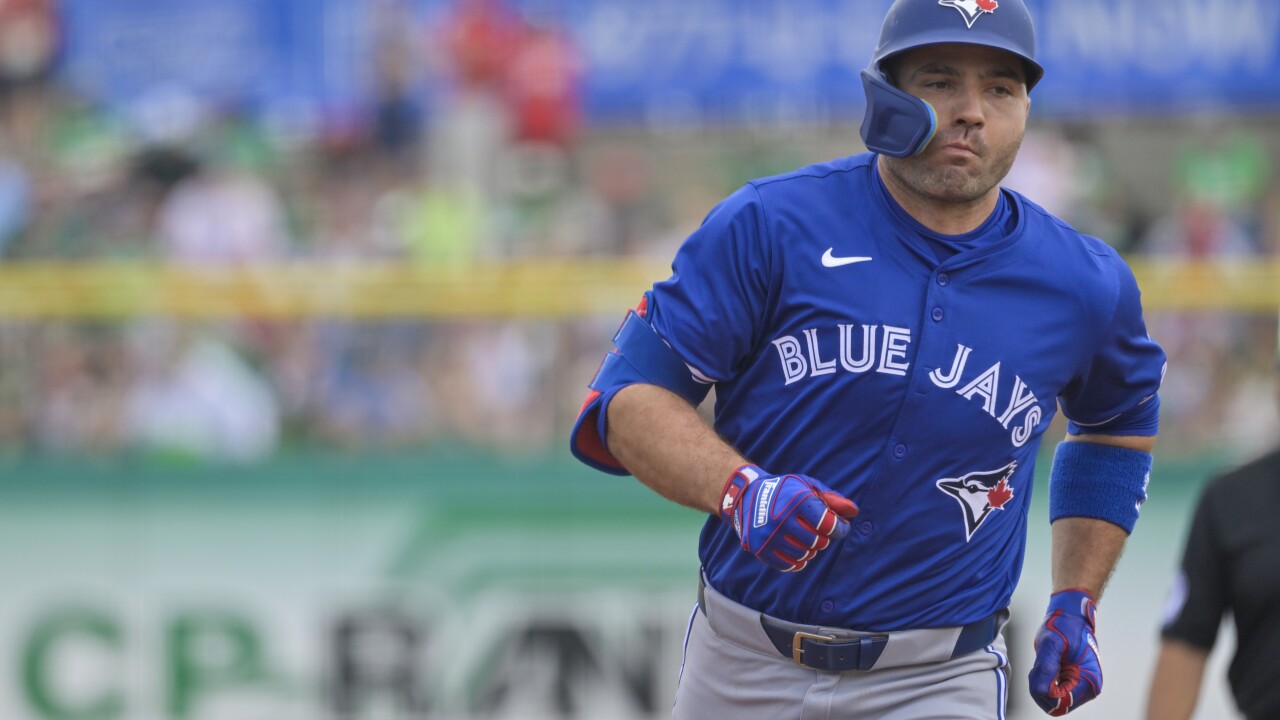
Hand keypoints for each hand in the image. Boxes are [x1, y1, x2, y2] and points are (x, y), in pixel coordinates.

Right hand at [718, 465, 857, 571]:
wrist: (746, 495)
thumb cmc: (784, 490)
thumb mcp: (808, 486)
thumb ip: (832, 499)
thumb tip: (854, 512)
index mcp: (796, 501)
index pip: (829, 525)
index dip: (840, 529)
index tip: (840, 528)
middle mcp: (781, 519)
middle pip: (818, 542)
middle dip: (823, 538)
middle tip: (818, 530)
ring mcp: (769, 536)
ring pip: (804, 555)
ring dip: (810, 549)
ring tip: (805, 537)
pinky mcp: (760, 549)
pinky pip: (788, 565)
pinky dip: (797, 560)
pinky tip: (796, 549)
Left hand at [1028, 589, 1102, 715]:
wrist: (1072, 617)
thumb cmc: (1064, 626)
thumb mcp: (1051, 643)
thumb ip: (1045, 667)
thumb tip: (1041, 692)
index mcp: (1089, 682)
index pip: (1061, 703)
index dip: (1045, 691)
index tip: (1040, 670)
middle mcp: (1088, 689)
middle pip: (1055, 705)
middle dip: (1041, 688)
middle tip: (1039, 665)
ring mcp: (1081, 688)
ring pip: (1052, 700)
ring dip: (1041, 684)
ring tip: (1044, 663)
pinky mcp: (1073, 684)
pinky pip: (1052, 693)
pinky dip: (1043, 682)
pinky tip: (1045, 665)